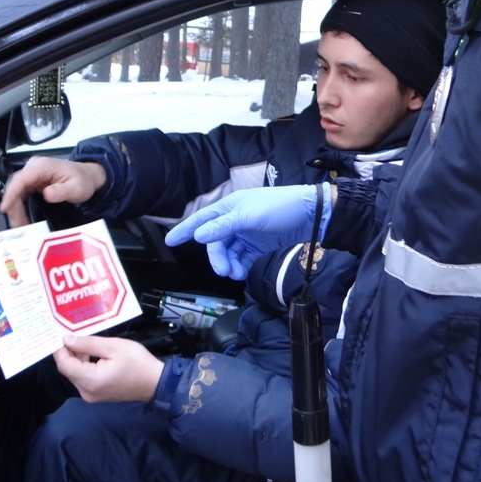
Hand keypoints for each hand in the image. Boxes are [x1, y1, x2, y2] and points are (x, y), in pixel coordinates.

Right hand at [0, 156, 106, 225]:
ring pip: (16, 190)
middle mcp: (35, 167)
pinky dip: (19, 205)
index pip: (21, 178)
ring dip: (15, 207)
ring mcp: (33, 174)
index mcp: (43, 166)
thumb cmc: (83, 180)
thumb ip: (61, 191)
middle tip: (16, 223)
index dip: (11, 193)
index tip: (5, 207)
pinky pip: (21, 192)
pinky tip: (21, 216)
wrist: (88, 176)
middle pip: (15, 185)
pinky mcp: (33, 181)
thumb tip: (46, 194)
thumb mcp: (76, 188)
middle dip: (12, 205)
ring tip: (19, 223)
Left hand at [53, 335, 164, 402]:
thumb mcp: (113, 346)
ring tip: (85, 341)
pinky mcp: (96, 395)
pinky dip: (84, 366)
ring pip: (75, 374)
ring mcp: (91, 396)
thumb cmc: (137, 362)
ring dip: (77, 358)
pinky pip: (83, 379)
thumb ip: (88, 343)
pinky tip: (92, 354)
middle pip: (68, 370)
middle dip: (69, 352)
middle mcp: (86, 392)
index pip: (64, 364)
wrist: (155, 382)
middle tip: (75, 334)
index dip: (60, 349)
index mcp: (90, 380)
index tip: (63, 333)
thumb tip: (67, 340)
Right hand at [164, 183, 331, 279]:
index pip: (201, 219)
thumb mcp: (249, 215)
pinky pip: (241, 258)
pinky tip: (241, 273)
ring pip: (227, 252)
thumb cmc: (280, 207)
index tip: (170, 242)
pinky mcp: (258, 245)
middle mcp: (235, 219)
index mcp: (230, 207)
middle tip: (223, 270)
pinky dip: (239, 267)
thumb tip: (199, 235)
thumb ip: (223, 226)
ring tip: (235, 274)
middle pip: (215, 242)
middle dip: (216, 257)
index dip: (185, 230)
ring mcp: (246, 233)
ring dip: (228, 264)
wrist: (310, 215)